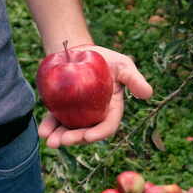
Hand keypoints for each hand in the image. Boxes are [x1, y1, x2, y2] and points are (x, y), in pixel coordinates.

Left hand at [37, 45, 152, 147]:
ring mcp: (78, 114)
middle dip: (75, 139)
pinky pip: (55, 120)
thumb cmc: (105, 59)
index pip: (107, 126)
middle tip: (64, 140)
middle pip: (86, 132)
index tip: (88, 136)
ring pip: (69, 130)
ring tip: (50, 141)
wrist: (80, 50)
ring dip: (60, 138)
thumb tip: (148, 94)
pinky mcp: (62, 109)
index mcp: (111, 110)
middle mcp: (94, 116)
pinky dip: (49, 127)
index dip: (99, 133)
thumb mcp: (123, 66)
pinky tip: (43, 132)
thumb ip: (134, 79)